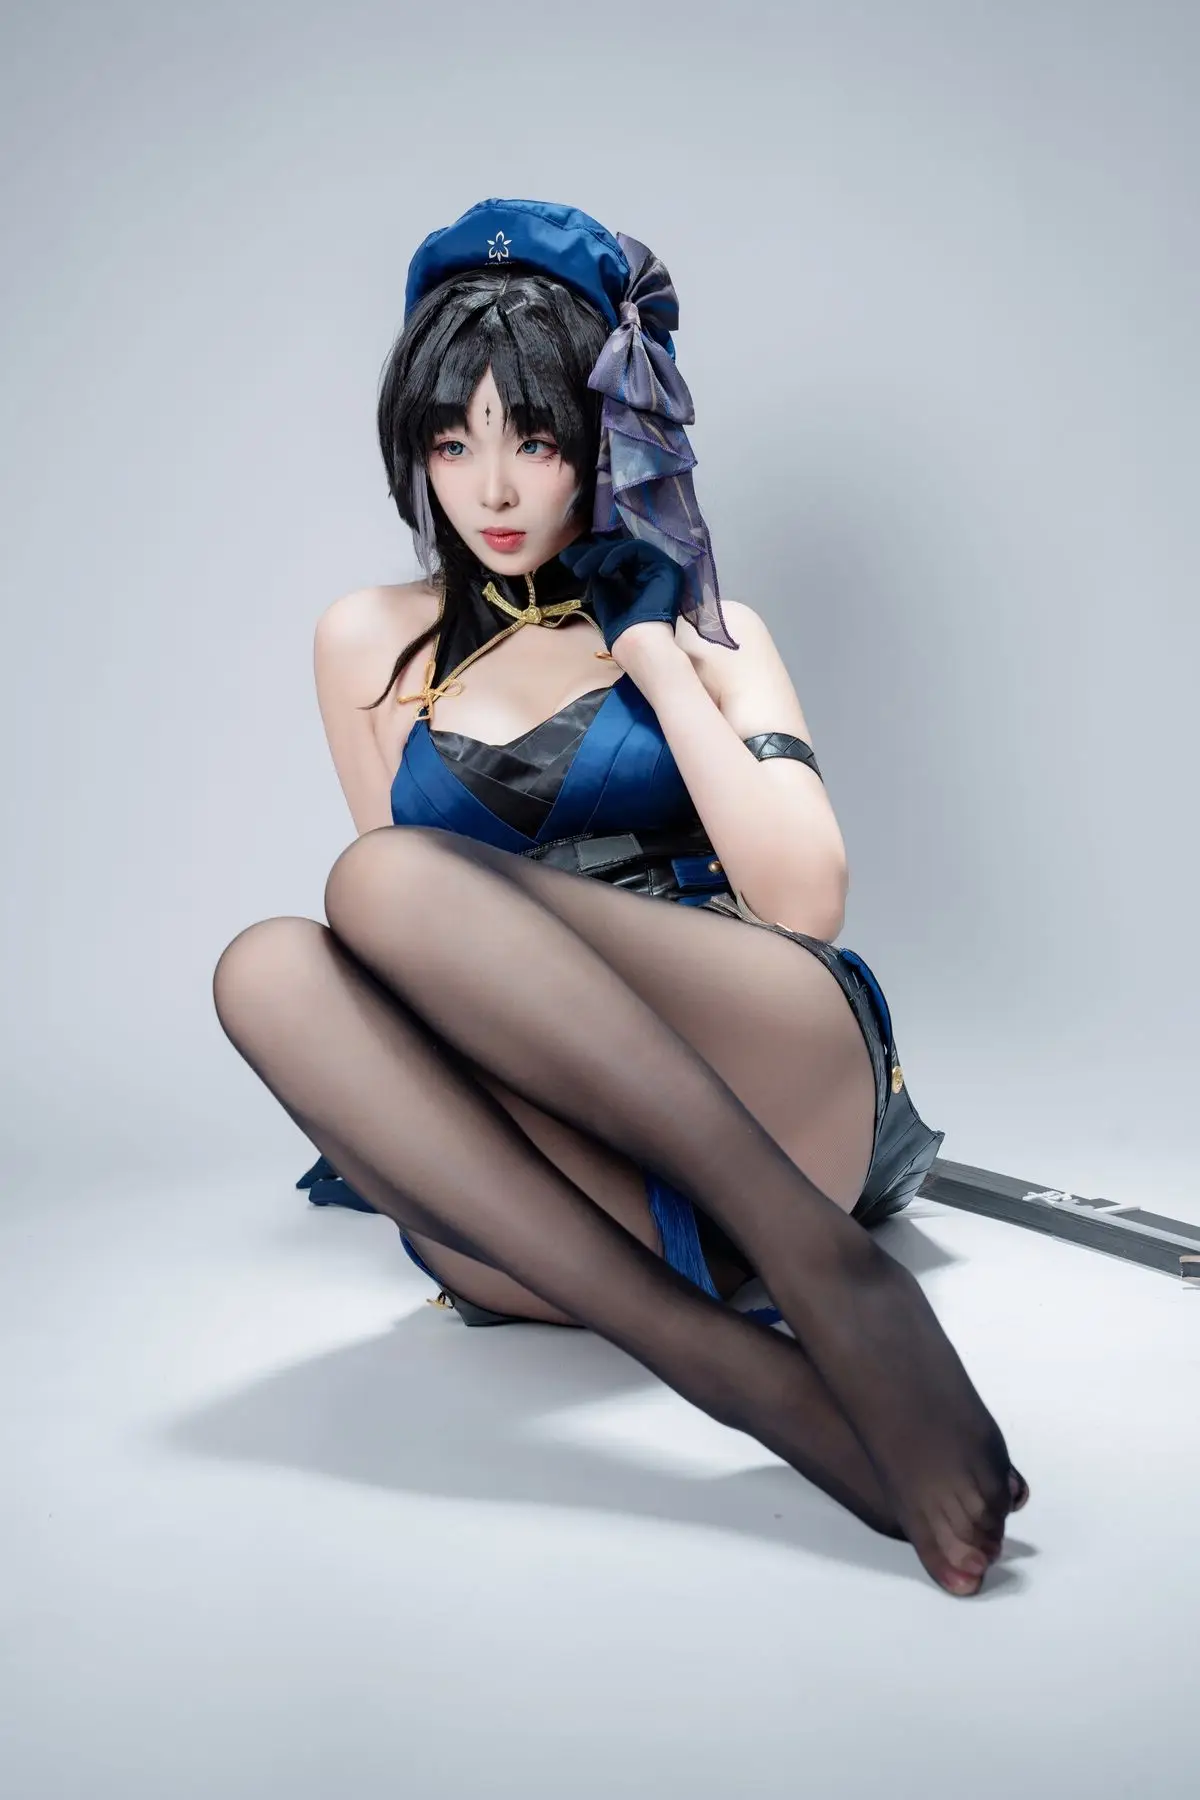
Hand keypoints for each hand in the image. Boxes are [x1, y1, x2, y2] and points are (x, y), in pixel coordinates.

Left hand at [559, 530, 683, 655]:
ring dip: (599, 556)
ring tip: (579, 569)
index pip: (616, 559)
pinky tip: (602, 571)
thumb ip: (599, 575)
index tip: (568, 560)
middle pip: (620, 551)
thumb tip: (583, 558)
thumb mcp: (604, 594)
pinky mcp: (666, 567)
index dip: (592, 556)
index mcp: (642, 577)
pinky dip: (615, 557)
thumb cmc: (621, 630)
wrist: (638, 646)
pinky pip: (636, 550)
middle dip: (592, 554)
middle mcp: (654, 570)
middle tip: (569, 561)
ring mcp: (662, 567)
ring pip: (626, 548)